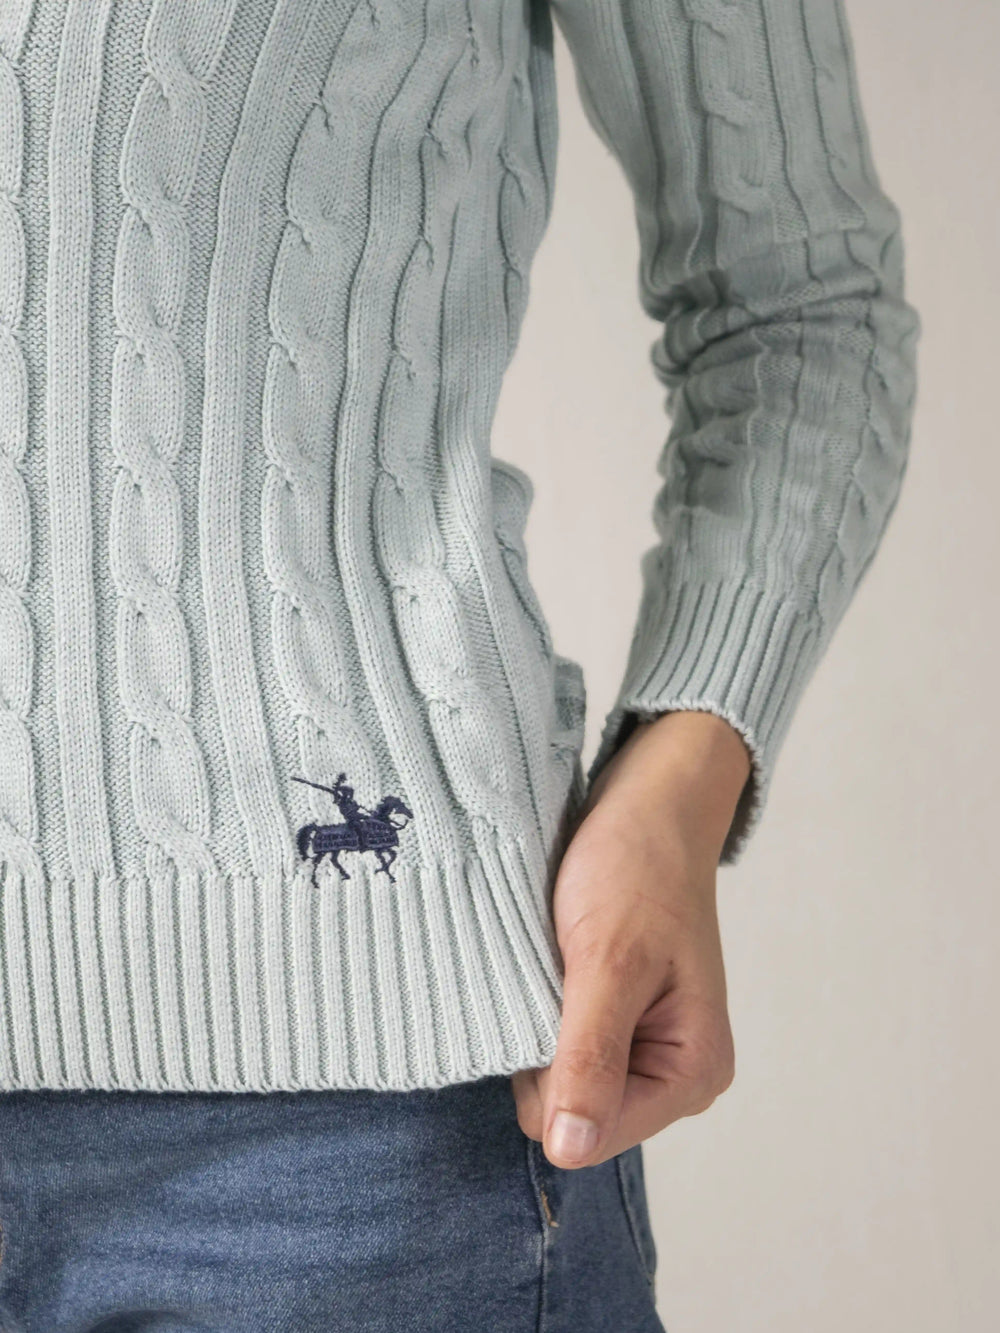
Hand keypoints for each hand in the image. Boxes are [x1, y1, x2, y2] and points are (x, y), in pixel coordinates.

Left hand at [511, 709, 751, 1168]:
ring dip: (539, 1019)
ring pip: (553, 1076)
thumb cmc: (638, 867)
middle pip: (568, 1110)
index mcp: (690, 1073)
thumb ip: (590, 1056)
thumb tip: (570, 1150)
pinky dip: (540, 1004)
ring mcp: (640, 1048)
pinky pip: (555, 1042)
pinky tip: (555, 959)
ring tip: (559, 958)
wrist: (650, 803)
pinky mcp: (612, 1020)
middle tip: (561, 970)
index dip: (552, 1073)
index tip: (560, 996)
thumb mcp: (609, 959)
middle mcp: (672, 1073)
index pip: (585, 1133)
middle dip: (545, 1045)